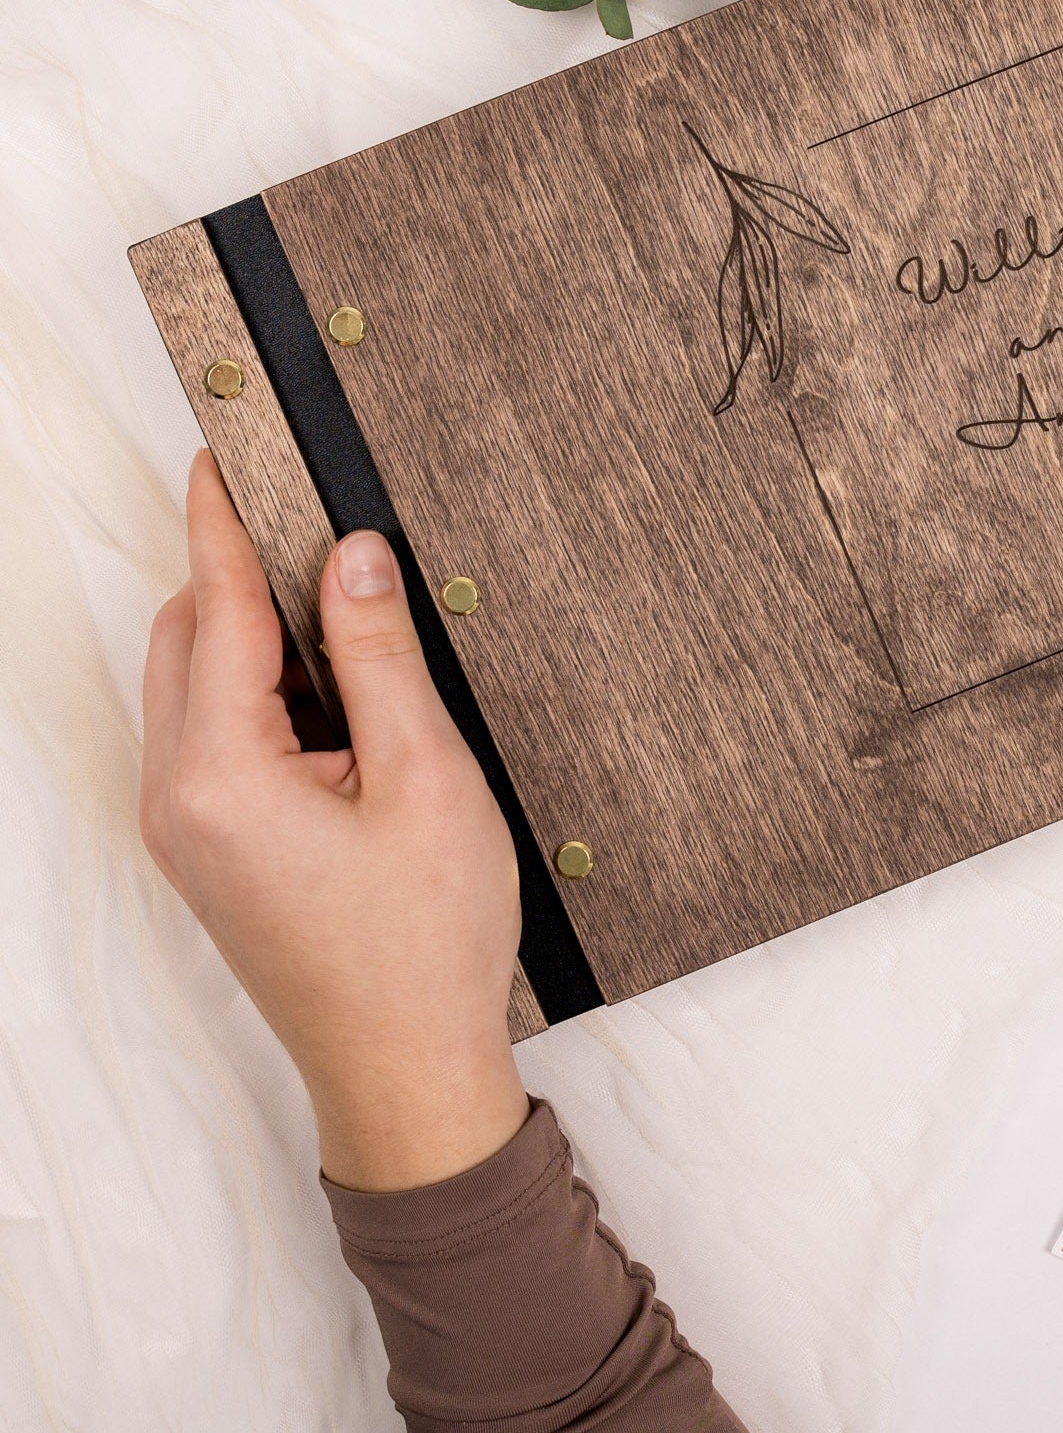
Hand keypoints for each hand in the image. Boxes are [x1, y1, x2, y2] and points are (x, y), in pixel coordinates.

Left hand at [141, 452, 527, 1190]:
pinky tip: (336, 696)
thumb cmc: (425, 938)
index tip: (221, 450)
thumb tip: (350, 555)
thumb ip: (379, 655)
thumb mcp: (424, 776)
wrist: (407, 1070)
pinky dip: (260, 691)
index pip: (212, 611)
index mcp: (221, 777)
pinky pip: (214, 736)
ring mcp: (187, 831)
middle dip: (240, 577)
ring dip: (255, 637)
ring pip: (196, 687)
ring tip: (347, 621)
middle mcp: (178, 800)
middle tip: (320, 533)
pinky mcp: (212, 850)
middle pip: (184, 641)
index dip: (222, 523)